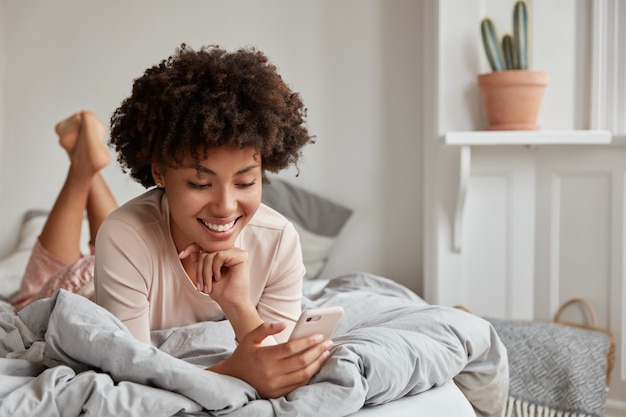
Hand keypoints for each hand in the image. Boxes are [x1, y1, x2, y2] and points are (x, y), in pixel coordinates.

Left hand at [178, 243, 249, 308]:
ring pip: (211, 254)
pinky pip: (219, 256)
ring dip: (205, 272)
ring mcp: (236, 252)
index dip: (192, 247)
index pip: (206, 245)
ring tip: (208, 285)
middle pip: (207, 251)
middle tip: (201, 285)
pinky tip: (218, 277)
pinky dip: (215, 269)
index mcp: (224, 253)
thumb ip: (200, 262)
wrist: (231, 303)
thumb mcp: (205, 274)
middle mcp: (231, 251)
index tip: (181, 255)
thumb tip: (192, 251)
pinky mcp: (241, 256)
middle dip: (200, 269)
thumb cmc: (220, 290)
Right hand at [210, 322, 333, 398]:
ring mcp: (274, 385)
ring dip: (317, 364)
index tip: (320, 335)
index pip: (291, 348)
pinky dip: (309, 375)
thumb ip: (265, 328)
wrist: (232, 378)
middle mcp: (270, 372)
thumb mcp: (250, 337)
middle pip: (301, 362)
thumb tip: (283, 324)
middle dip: (318, 351)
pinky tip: (316, 366)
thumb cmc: (244, 354)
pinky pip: (298, 385)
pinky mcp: (276, 393)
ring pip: (302, 375)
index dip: (307, 341)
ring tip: (326, 353)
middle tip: (329, 343)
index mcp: (264, 356)